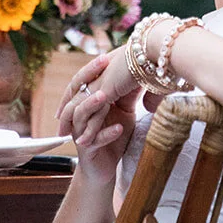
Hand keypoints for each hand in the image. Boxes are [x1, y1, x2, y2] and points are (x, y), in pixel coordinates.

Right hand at [56, 53, 140, 185]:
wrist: (105, 168)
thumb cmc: (113, 135)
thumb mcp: (125, 112)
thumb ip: (128, 94)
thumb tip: (144, 70)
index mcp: (86, 103)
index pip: (85, 80)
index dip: (94, 67)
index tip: (108, 54)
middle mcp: (80, 115)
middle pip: (78, 91)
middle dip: (90, 76)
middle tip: (104, 63)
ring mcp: (81, 132)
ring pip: (81, 115)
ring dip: (92, 105)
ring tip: (105, 96)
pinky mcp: (86, 150)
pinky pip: (94, 140)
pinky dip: (107, 134)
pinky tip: (119, 128)